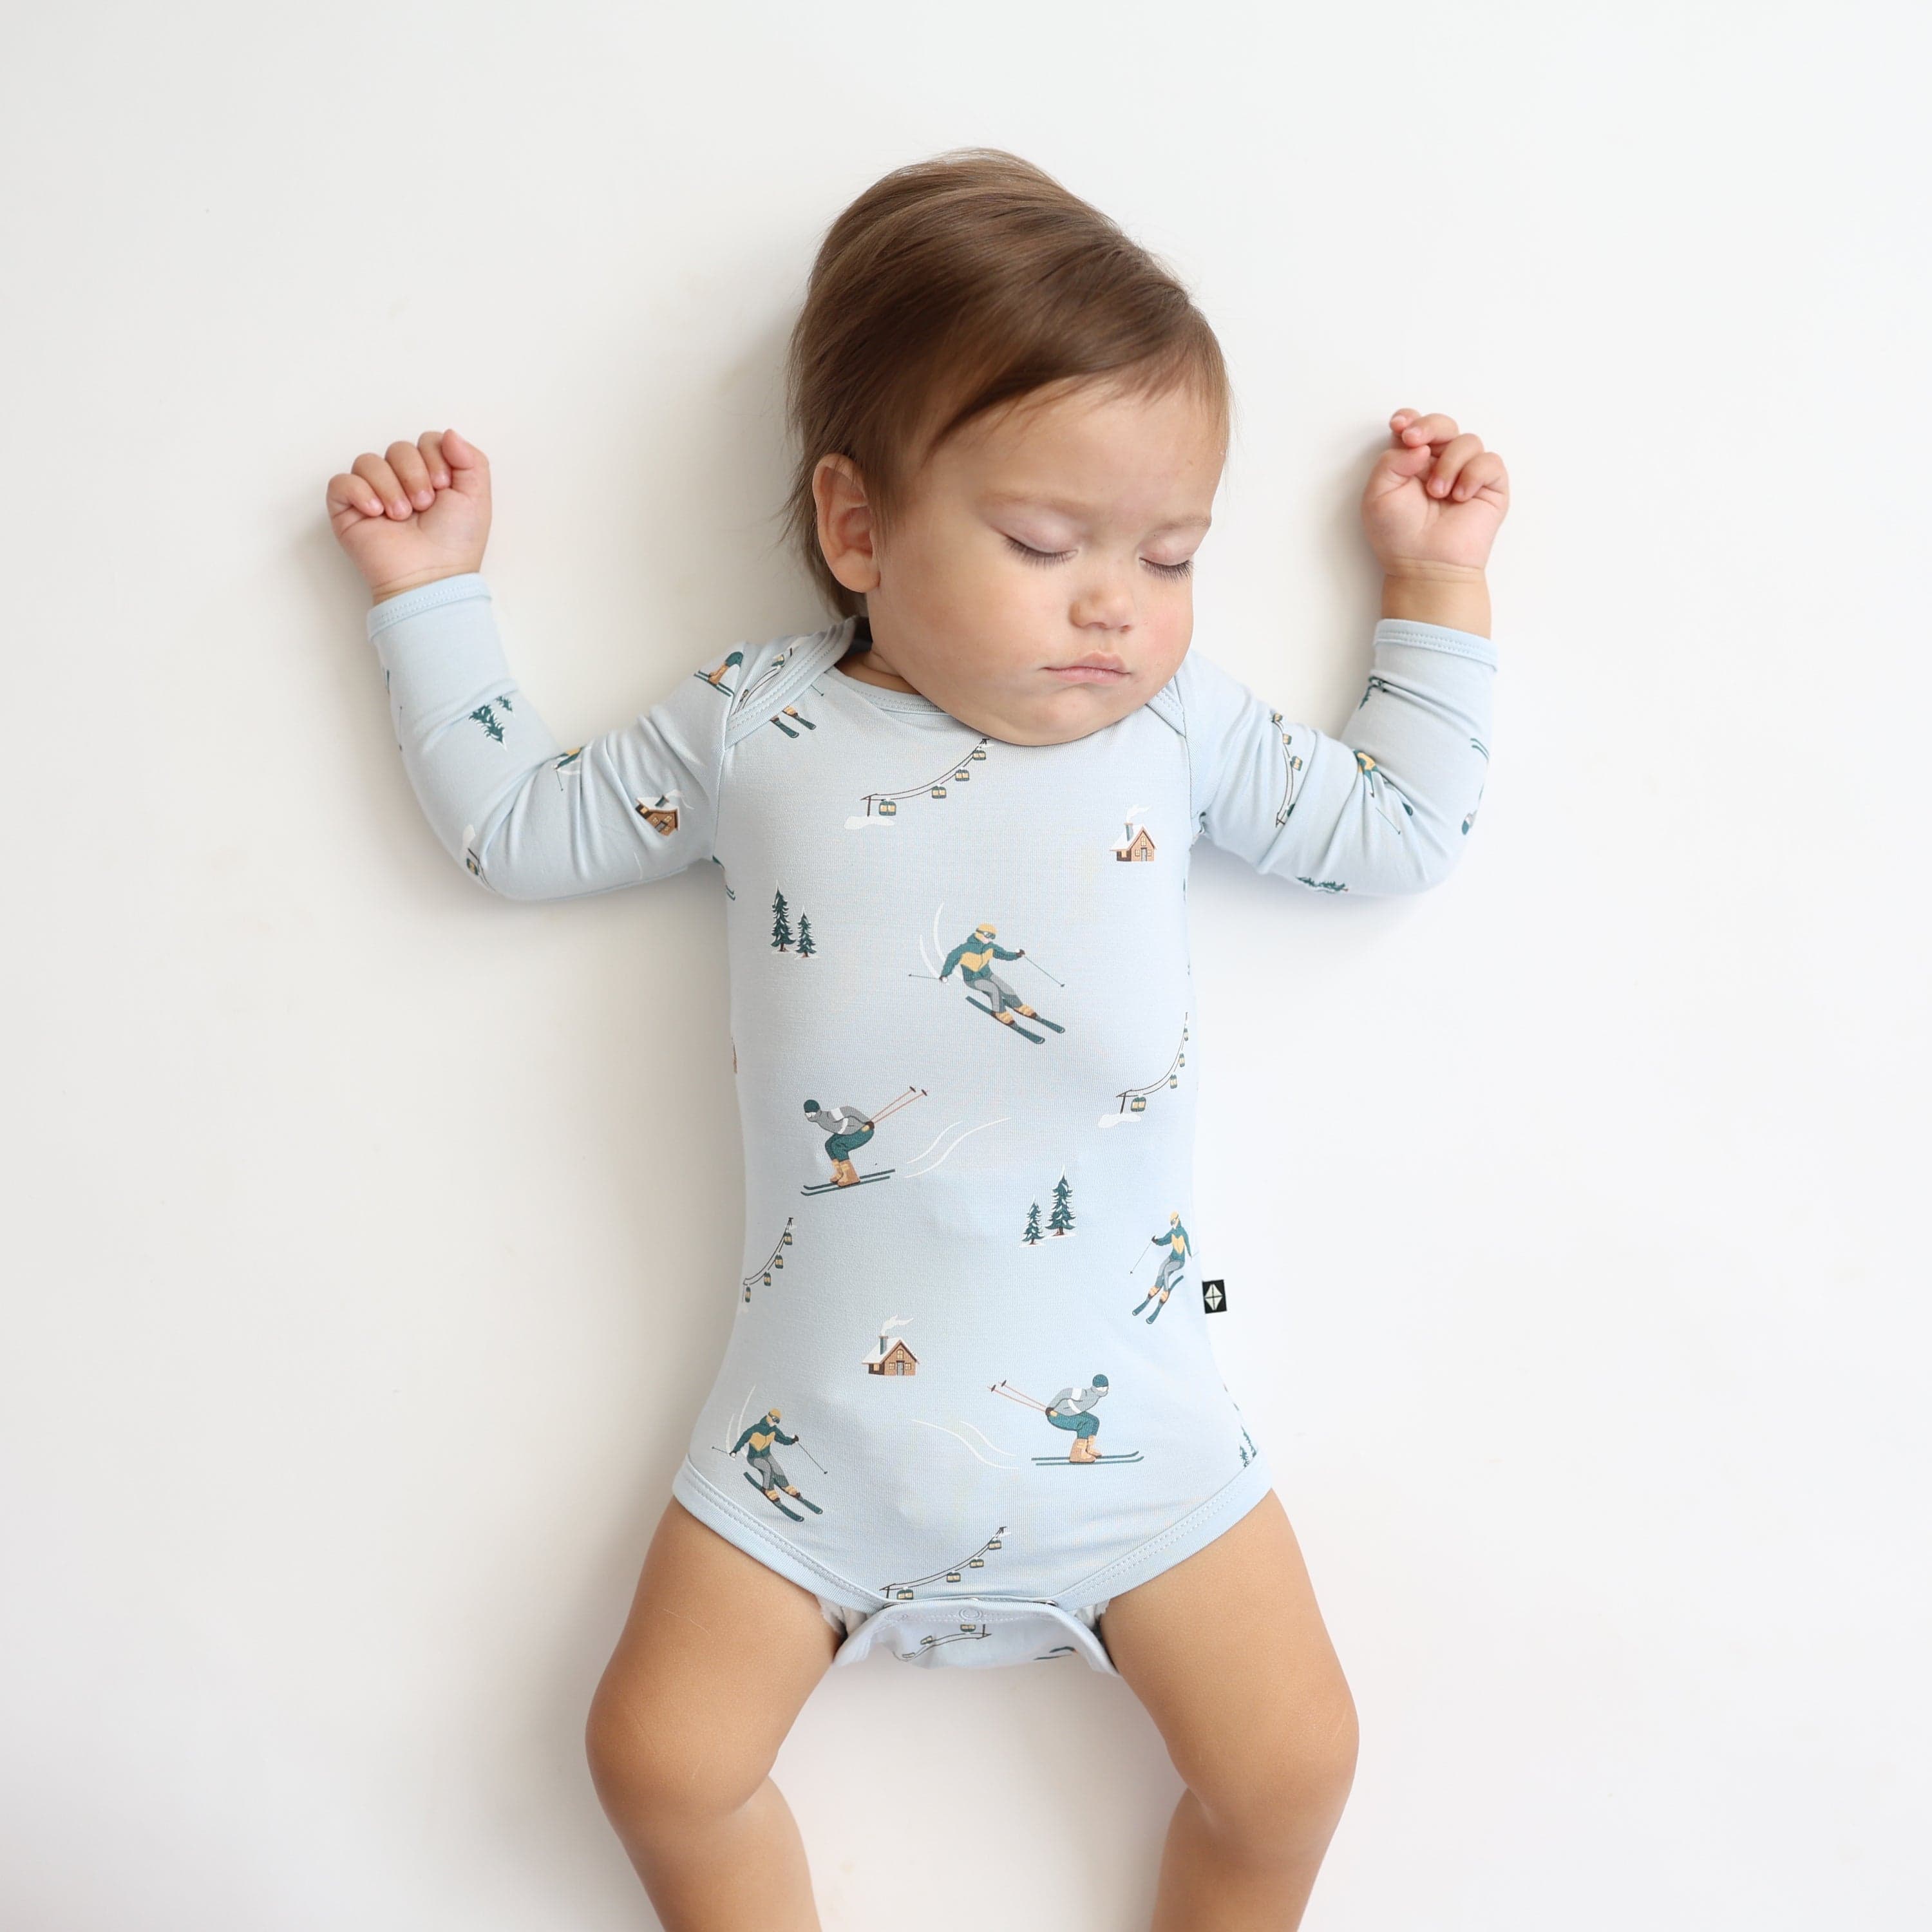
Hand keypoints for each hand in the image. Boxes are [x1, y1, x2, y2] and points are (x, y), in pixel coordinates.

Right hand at [326, 426, 492, 602]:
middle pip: (398, 447)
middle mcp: (400, 482)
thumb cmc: (455, 544)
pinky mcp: (348, 510)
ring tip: (401, 516)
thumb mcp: (477, 497)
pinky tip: (377, 513)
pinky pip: (342, 481)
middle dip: (414, 474)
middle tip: (424, 506)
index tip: (444, 487)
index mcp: (430, 476)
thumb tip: (449, 433)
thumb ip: (471, 459)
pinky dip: (360, 492)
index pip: (425, 441)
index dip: (434, 458)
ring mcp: (372, 494)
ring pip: (369, 460)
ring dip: (390, 487)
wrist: (431, 576)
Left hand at [1361, 409, 1508, 576]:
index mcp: (1412, 462)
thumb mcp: (1377, 495)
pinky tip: (1460, 496)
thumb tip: (1419, 445)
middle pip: (1443, 424)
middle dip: (1430, 426)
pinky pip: (1489, 461)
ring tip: (1437, 493)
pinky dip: (1474, 474)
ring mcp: (1466, 473)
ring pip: (1467, 440)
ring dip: (1449, 463)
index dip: (1410, 419)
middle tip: (1417, 443)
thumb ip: (1391, 461)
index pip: (1415, 426)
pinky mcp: (1489, 486)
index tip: (1400, 426)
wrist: (1424, 565)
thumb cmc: (1398, 536)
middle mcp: (1439, 463)